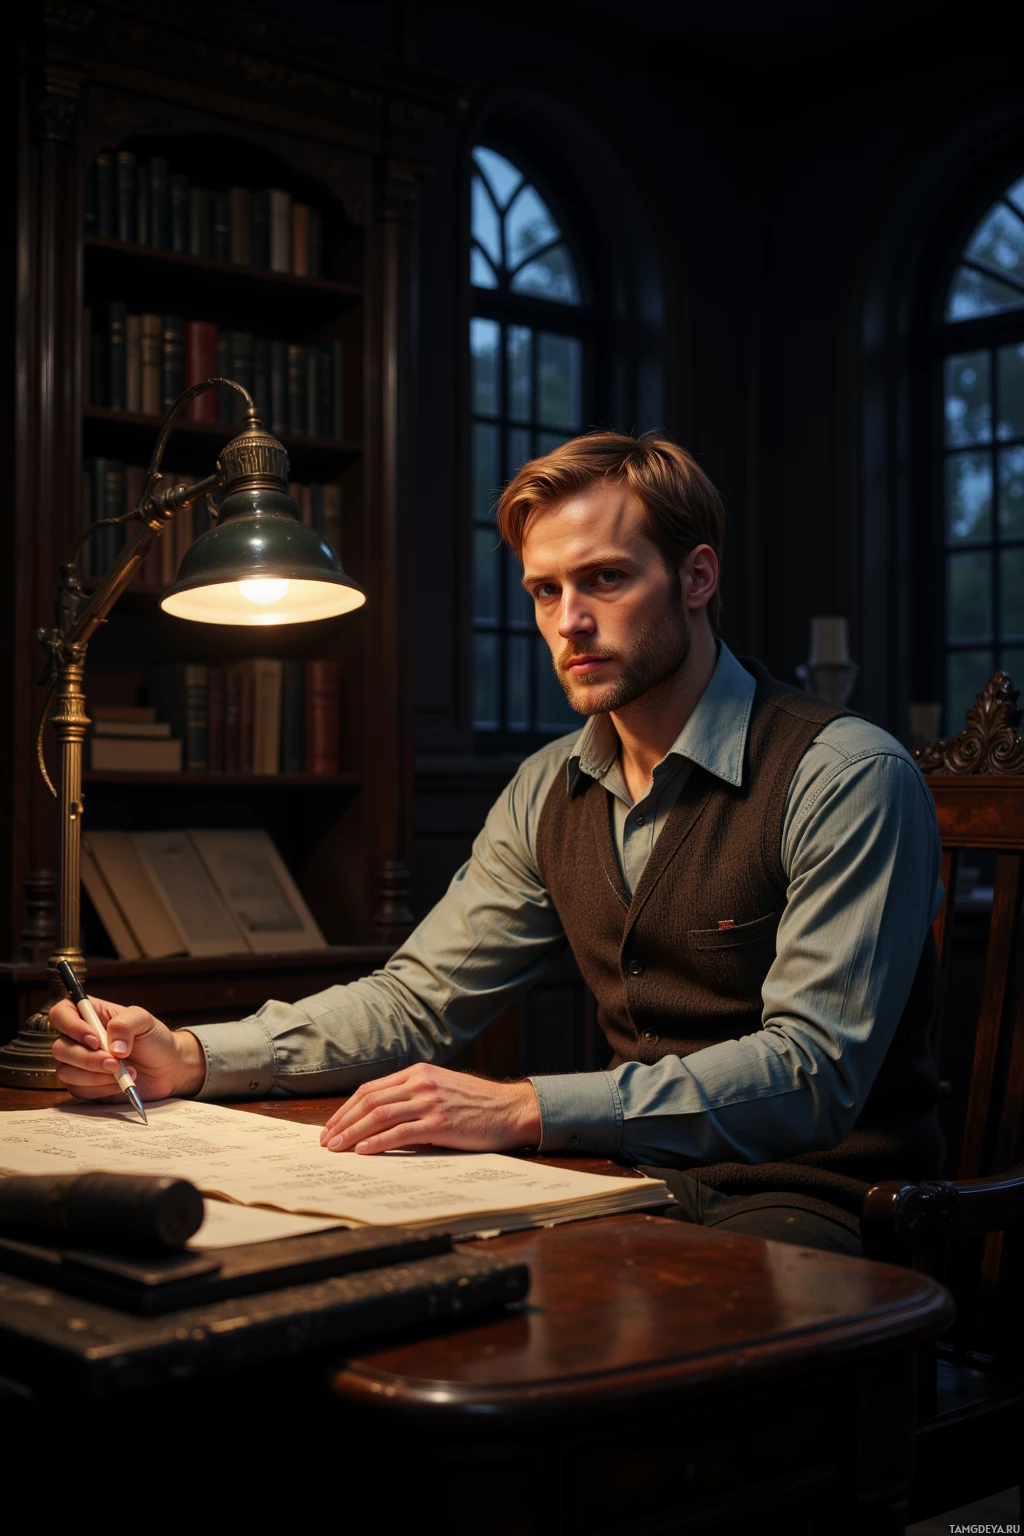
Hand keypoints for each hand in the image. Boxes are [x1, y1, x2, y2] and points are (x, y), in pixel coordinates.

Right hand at [49, 996, 205, 1101]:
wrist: (167, 1068)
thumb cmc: (154, 1039)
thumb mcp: (145, 1021)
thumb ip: (126, 1023)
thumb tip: (111, 1046)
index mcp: (90, 1015)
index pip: (60, 1014)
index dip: (71, 1026)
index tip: (95, 1039)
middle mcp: (79, 1038)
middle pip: (59, 1048)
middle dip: (88, 1059)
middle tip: (116, 1063)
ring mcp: (79, 1063)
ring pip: (65, 1071)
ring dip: (95, 1076)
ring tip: (123, 1072)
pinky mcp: (85, 1084)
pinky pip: (78, 1090)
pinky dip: (101, 1089)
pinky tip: (119, 1083)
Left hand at [319, 1063, 541, 1154]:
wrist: (510, 1109)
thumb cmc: (477, 1104)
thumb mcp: (441, 1088)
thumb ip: (413, 1095)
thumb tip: (380, 1116)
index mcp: (418, 1073)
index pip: (371, 1089)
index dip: (347, 1108)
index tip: (332, 1125)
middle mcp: (420, 1083)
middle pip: (369, 1101)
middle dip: (343, 1121)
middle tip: (326, 1141)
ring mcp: (430, 1102)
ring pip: (379, 1115)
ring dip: (353, 1133)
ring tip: (336, 1148)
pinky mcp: (440, 1123)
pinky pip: (400, 1133)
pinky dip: (377, 1142)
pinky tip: (363, 1151)